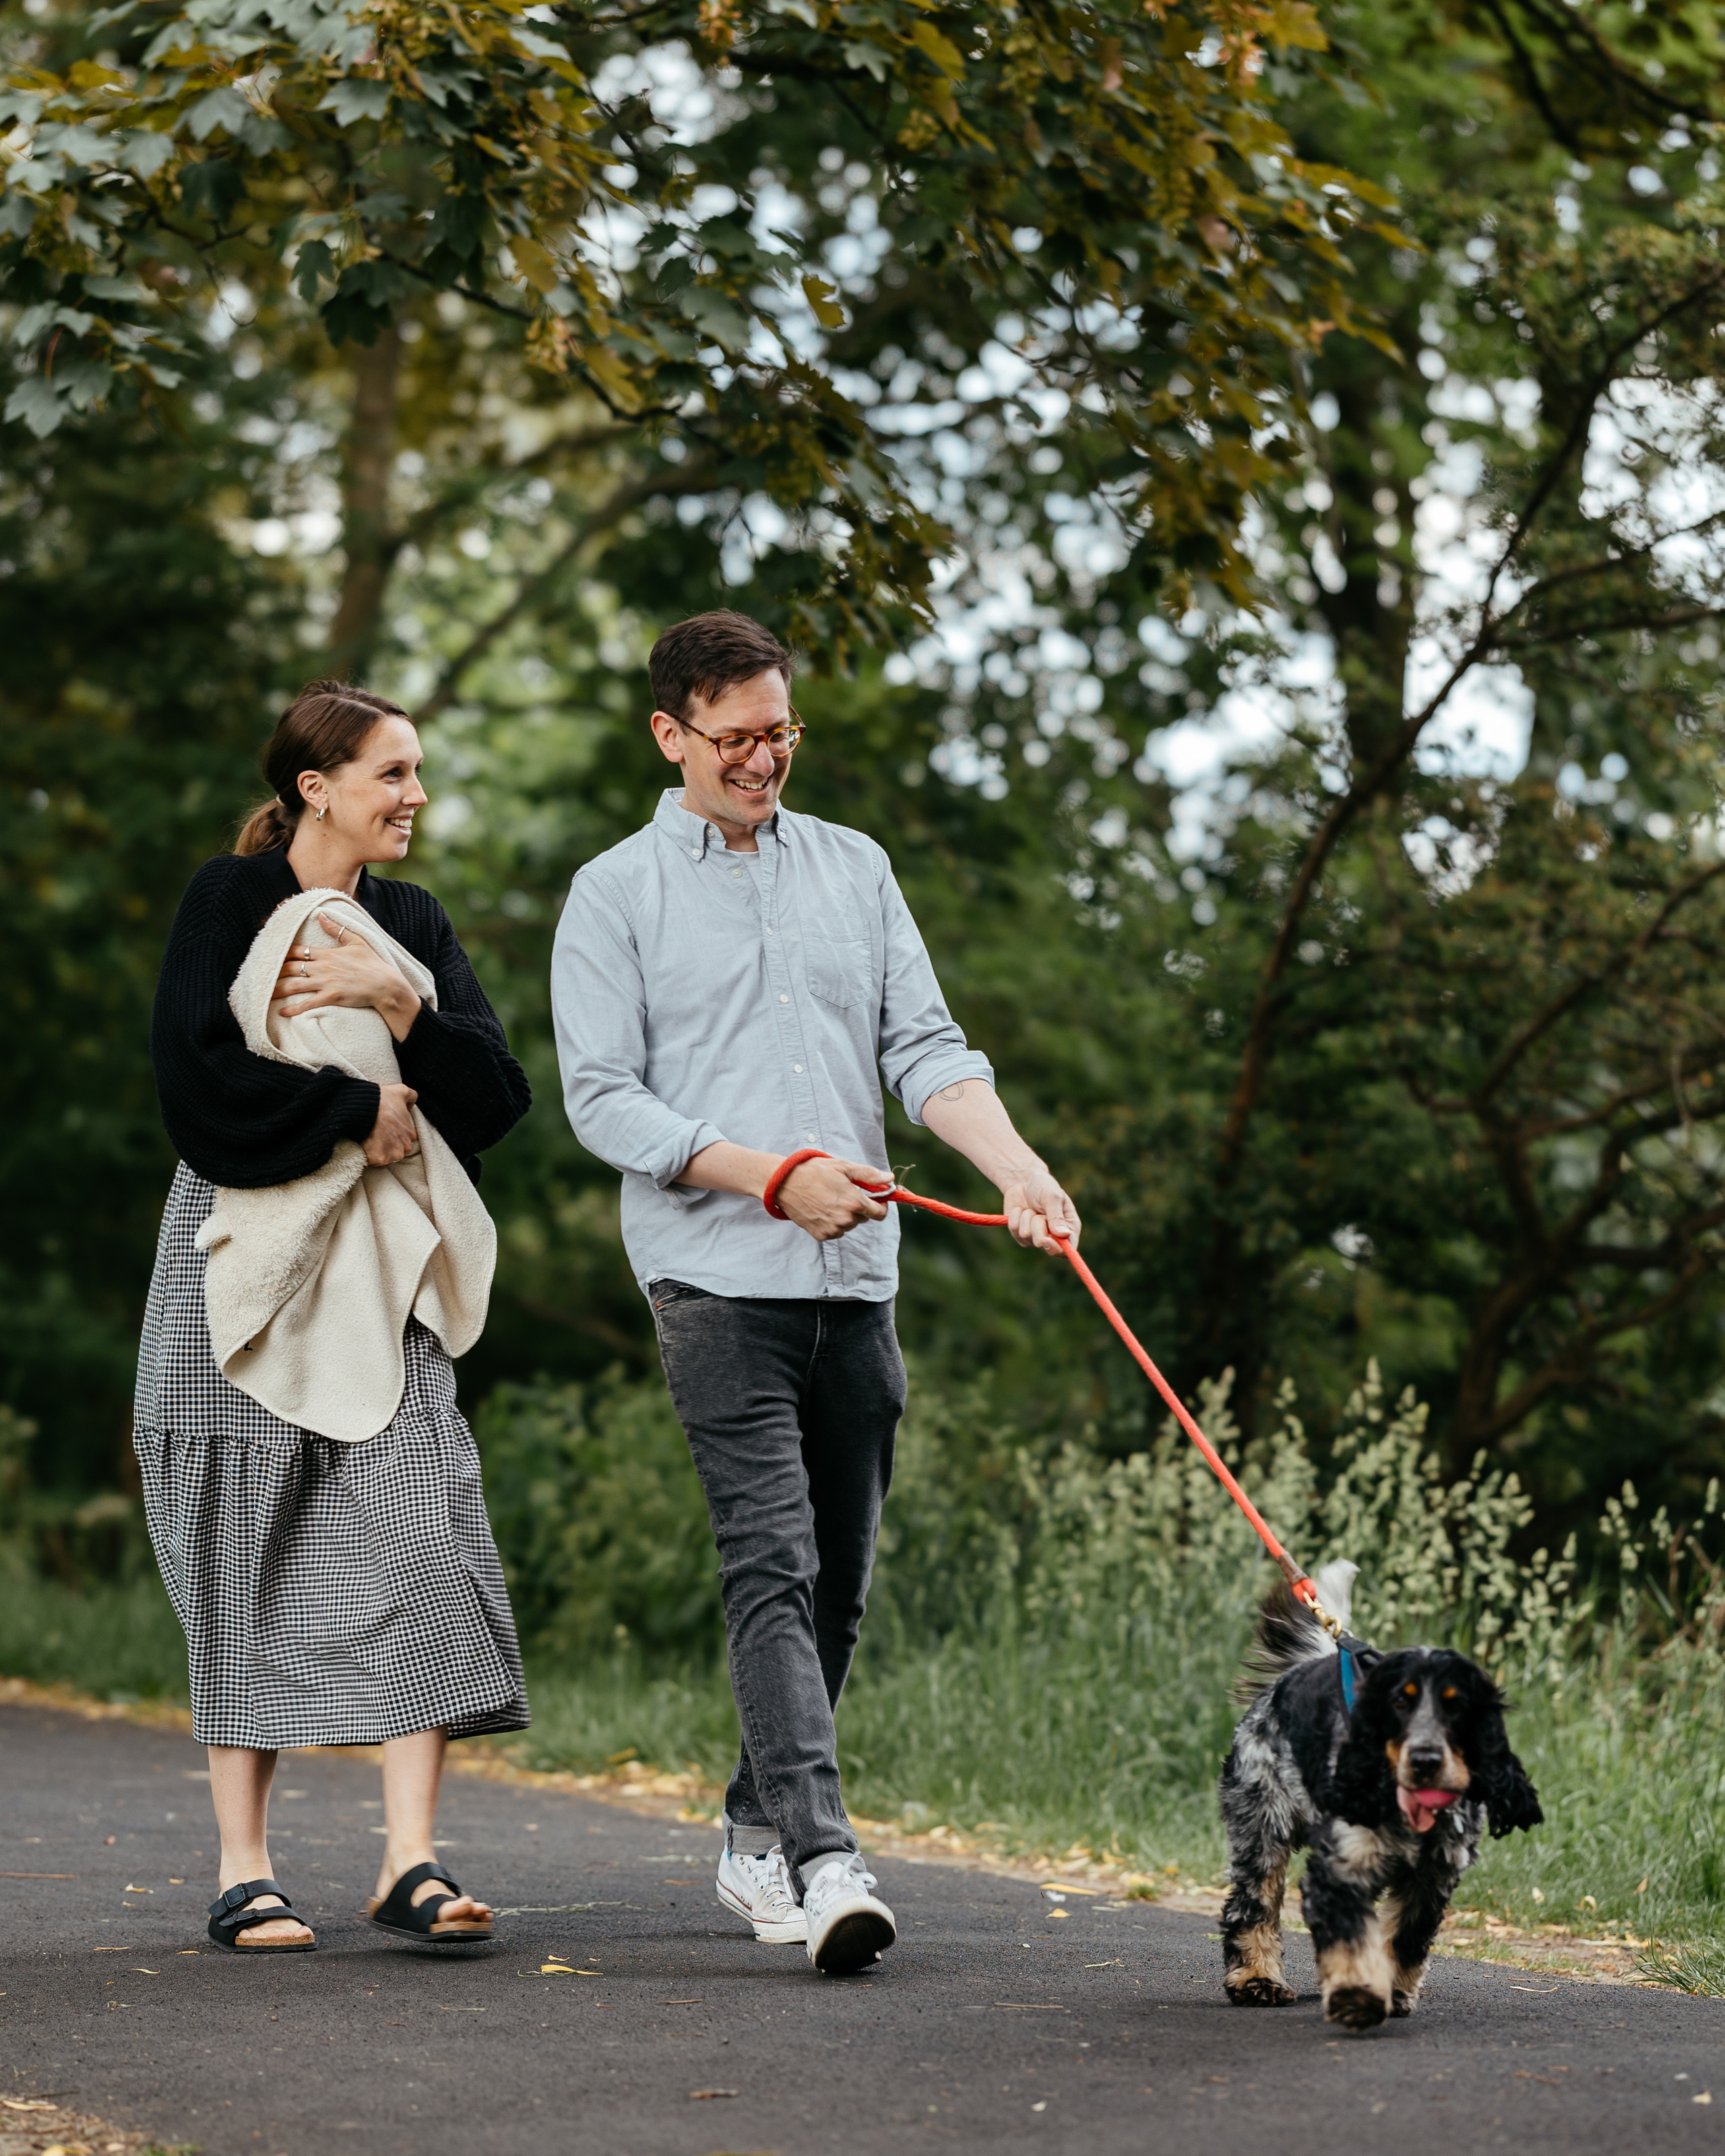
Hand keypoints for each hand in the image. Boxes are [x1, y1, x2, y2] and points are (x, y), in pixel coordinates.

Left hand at [271, 913, 421, 1041]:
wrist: (386, 985)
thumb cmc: (373, 964)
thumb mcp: (357, 941)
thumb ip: (337, 929)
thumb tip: (321, 915)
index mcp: (327, 953)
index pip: (298, 950)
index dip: (282, 952)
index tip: (269, 955)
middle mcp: (323, 967)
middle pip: (290, 967)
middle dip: (274, 972)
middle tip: (260, 977)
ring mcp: (326, 983)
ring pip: (294, 985)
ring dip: (277, 990)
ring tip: (264, 995)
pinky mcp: (331, 997)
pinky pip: (307, 1004)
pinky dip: (293, 1009)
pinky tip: (282, 1012)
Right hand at [364, 1083, 419, 1166]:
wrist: (364, 1107)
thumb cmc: (382, 1099)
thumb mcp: (401, 1091)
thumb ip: (411, 1096)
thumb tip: (411, 1104)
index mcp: (411, 1134)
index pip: (403, 1140)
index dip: (392, 1136)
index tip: (384, 1130)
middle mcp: (405, 1147)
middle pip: (396, 1151)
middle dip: (387, 1146)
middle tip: (376, 1136)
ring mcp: (392, 1154)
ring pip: (385, 1158)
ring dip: (378, 1152)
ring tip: (369, 1140)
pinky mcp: (379, 1159)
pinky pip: (373, 1161)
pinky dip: (368, 1156)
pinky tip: (364, 1146)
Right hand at [777, 1155, 891, 1241]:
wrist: (785, 1184)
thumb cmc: (814, 1171)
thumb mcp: (844, 1167)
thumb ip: (869, 1175)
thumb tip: (889, 1179)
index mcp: (855, 1202)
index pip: (880, 1213)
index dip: (880, 1205)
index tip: (875, 1198)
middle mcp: (846, 1219)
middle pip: (864, 1218)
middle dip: (859, 1207)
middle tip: (845, 1193)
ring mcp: (833, 1229)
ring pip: (850, 1225)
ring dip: (846, 1215)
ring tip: (830, 1200)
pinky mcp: (821, 1235)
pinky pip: (836, 1231)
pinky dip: (833, 1223)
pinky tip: (822, 1209)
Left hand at [1001, 1170, 1080, 1253]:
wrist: (1023, 1180)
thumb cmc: (1043, 1186)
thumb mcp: (1052, 1197)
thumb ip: (1056, 1216)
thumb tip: (1063, 1235)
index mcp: (1069, 1227)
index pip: (1067, 1248)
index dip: (1056, 1249)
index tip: (1045, 1240)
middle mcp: (1053, 1236)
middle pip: (1043, 1244)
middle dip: (1037, 1226)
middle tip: (1039, 1213)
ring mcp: (1035, 1237)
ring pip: (1026, 1236)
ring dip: (1026, 1217)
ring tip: (1031, 1208)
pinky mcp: (1020, 1235)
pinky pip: (1014, 1230)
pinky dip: (1016, 1216)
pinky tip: (1021, 1209)